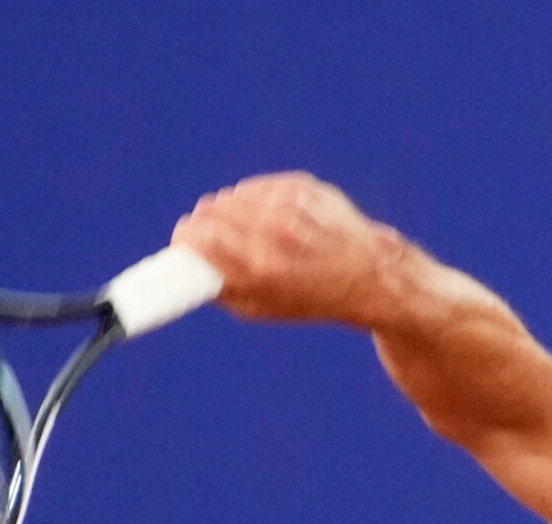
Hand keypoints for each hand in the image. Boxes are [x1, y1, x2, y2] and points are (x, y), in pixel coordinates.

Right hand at [171, 171, 400, 326]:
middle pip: (211, 211)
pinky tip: (270, 215)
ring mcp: (290, 206)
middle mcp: (275, 234)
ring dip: (230, 209)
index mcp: (261, 269)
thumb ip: (220, 289)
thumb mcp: (263, 308)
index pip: (198, 236)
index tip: (184, 240)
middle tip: (207, 232)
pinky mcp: (302, 186)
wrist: (368, 275)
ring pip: (233, 196)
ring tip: (245, 227)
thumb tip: (182, 267)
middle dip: (204, 222)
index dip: (185, 237)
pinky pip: (259, 187)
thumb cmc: (311, 297)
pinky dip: (257, 199)